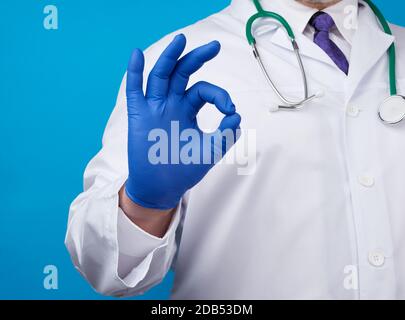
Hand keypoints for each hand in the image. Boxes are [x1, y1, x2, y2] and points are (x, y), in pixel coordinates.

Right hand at [125, 34, 240, 209]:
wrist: (162, 187)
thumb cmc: (185, 170)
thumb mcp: (210, 151)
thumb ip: (226, 134)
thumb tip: (235, 115)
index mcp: (188, 109)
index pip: (204, 91)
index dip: (219, 96)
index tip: (229, 110)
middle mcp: (171, 104)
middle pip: (182, 73)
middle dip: (197, 58)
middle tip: (215, 46)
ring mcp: (154, 107)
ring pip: (160, 76)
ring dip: (170, 57)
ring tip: (181, 40)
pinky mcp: (139, 115)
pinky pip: (135, 90)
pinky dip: (134, 72)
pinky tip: (136, 54)